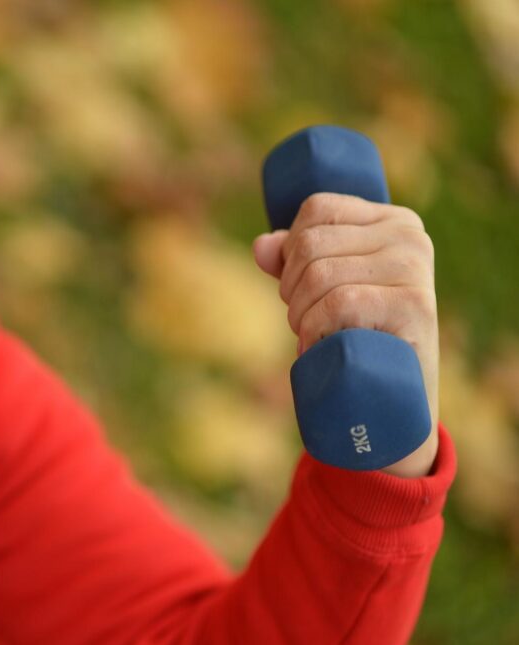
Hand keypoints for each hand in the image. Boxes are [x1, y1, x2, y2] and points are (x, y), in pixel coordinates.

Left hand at [252, 192, 439, 477]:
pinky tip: (321, 348)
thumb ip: (293, 261)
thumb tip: (261, 247)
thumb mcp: (325, 290)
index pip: (317, 210)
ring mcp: (416, 269)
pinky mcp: (415, 306)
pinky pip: (340, 303)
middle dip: (291, 290)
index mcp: (392, 221)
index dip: (291, 250)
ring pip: (319, 276)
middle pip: (310, 245)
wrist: (396, 400)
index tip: (300, 287)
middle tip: (306, 322)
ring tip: (316, 337)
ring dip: (301, 316)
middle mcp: (410, 237)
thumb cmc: (358, 337)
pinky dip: (316, 330)